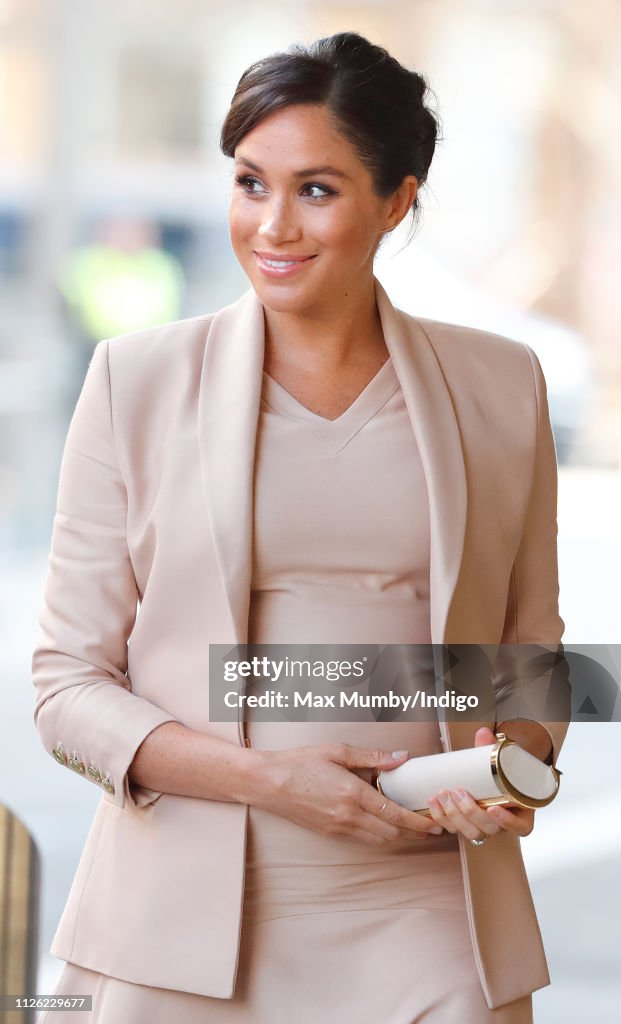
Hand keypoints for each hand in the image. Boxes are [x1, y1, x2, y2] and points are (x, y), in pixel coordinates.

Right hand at [253, 743, 443, 846]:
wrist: (268, 783)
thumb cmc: (300, 763)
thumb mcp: (338, 751)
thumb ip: (372, 757)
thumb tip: (401, 758)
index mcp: (352, 794)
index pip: (395, 814)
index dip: (418, 822)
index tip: (434, 824)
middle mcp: (348, 816)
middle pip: (391, 833)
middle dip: (413, 832)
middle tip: (429, 826)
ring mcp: (338, 828)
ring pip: (378, 840)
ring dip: (397, 835)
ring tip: (410, 826)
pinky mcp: (330, 833)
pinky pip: (362, 839)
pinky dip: (378, 835)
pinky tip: (382, 824)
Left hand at [425, 727, 534, 840]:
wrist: (490, 781)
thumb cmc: (501, 775)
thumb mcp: (500, 762)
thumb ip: (491, 749)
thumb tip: (483, 733)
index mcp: (519, 812)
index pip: (520, 826)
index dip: (507, 822)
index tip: (493, 808)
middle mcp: (502, 824)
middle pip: (489, 828)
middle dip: (471, 813)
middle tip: (459, 792)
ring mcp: (484, 828)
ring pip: (471, 832)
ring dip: (454, 816)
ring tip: (444, 795)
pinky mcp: (465, 826)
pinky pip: (453, 829)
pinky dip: (441, 818)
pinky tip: (433, 803)